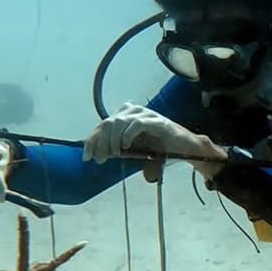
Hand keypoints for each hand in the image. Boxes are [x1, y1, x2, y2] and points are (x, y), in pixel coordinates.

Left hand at [83, 103, 218, 164]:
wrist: (185, 149)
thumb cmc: (159, 149)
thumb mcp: (133, 150)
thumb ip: (117, 149)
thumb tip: (94, 155)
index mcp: (125, 116)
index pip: (102, 125)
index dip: (92, 140)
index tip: (86, 156)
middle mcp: (133, 111)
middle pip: (108, 123)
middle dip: (100, 143)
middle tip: (100, 159)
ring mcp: (145, 114)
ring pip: (119, 122)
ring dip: (113, 141)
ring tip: (114, 154)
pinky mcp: (156, 121)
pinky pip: (136, 124)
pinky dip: (128, 136)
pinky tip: (126, 147)